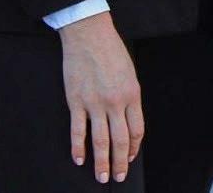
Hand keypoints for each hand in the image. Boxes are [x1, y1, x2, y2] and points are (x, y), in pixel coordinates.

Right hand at [60, 11, 142, 183]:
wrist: (89, 35)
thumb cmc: (111, 51)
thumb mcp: (129, 73)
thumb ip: (129, 97)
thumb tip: (127, 119)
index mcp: (132, 94)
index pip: (136, 130)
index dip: (133, 148)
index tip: (129, 157)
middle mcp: (115, 102)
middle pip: (120, 140)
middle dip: (120, 162)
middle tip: (118, 177)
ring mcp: (95, 103)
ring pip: (100, 140)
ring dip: (101, 162)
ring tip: (101, 176)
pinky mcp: (76, 101)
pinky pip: (78, 130)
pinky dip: (78, 147)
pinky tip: (80, 159)